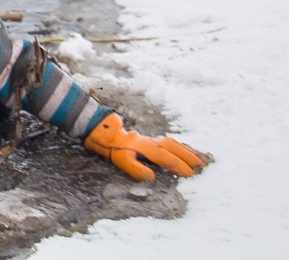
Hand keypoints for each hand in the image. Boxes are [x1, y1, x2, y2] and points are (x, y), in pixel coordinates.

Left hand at [84, 113, 206, 180]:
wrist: (112, 138)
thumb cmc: (119, 152)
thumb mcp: (124, 162)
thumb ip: (137, 170)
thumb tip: (151, 177)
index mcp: (148, 149)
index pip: (167, 159)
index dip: (180, 166)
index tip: (191, 174)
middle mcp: (155, 143)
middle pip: (176, 149)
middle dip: (189, 157)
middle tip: (202, 167)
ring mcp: (156, 140)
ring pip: (176, 144)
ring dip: (189, 151)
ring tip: (201, 160)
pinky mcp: (156, 140)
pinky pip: (173, 142)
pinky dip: (183, 147)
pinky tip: (190, 152)